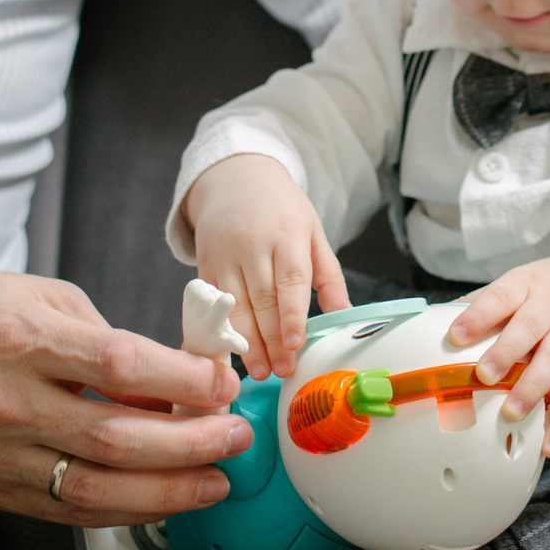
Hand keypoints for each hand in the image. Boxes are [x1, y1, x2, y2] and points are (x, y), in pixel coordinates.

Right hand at [0, 253, 250, 527]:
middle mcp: (5, 400)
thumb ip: (105, 339)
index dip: (183, 380)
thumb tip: (173, 381)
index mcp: (20, 337)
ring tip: (214, 481)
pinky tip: (158, 500)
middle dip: (191, 444)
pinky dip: (118, 510)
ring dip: (165, 492)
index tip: (224, 383)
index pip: (119, 364)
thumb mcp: (40, 296)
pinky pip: (62, 511)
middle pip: (116, 438)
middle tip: (236, 437)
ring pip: (93, 490)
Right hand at [180, 154, 349, 378]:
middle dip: (271, 340)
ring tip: (259, 370)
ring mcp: (225, 256)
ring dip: (246, 342)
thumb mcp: (313, 232)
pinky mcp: (205, 265)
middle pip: (262, 300)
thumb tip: (344, 314)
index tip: (294, 344)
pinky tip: (232, 352)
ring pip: (235, 306)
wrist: (235, 179)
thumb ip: (329, 276)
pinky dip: (222, 330)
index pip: (290, 281)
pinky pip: (214, 303)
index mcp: (286, 235)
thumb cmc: (281, 209)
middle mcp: (253, 246)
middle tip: (282, 370)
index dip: (291, 316)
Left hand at [446, 255, 549, 457]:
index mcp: (522, 289)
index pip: (499, 298)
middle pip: (528, 330)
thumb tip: (428, 324)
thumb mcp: (508, 287)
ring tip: (512, 413)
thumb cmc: (532, 296)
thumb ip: (475, 305)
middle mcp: (547, 313)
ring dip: (532, 390)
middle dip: (506, 354)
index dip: (477, 317)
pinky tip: (548, 445)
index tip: (455, 336)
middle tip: (484, 376)